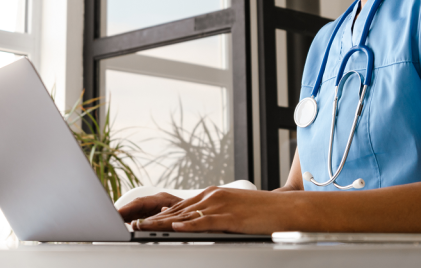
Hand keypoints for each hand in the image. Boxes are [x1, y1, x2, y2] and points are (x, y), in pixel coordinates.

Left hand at [130, 187, 283, 234]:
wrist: (285, 208)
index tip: (143, 220)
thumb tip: (193, 220)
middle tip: (135, 225)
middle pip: (176, 210)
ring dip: (162, 223)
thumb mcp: (231, 208)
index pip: (179, 206)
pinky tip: (175, 227)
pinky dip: (188, 225)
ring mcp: (220, 205)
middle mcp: (212, 196)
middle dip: (154, 219)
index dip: (159, 214)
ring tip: (144, 228)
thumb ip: (212, 212)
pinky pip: (204, 222)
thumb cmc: (260, 211)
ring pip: (185, 216)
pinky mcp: (229, 217)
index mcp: (211, 194)